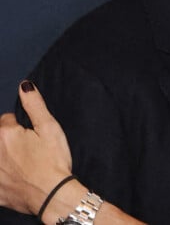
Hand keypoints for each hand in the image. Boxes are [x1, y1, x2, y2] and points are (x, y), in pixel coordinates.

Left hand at [0, 81, 72, 214]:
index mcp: (6, 134)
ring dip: (5, 156)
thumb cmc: (53, 160)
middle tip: (27, 148)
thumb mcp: (49, 127)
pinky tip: (15, 176)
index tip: (30, 133)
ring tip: (23, 161)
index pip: (5, 120)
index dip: (19, 124)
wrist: (53, 195)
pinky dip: (3, 175)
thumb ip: (34, 105)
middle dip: (9, 139)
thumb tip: (24, 86)